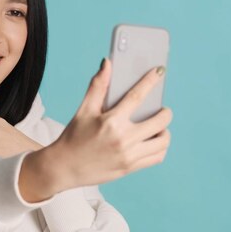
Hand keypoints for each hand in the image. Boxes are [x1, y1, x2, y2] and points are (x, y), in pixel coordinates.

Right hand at [21, 59, 172, 200]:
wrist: (65, 167)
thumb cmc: (74, 137)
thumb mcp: (83, 110)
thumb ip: (97, 86)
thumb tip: (107, 64)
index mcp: (111, 121)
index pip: (137, 96)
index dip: (151, 81)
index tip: (160, 72)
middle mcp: (123, 139)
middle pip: (159, 121)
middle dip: (165, 112)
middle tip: (162, 110)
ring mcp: (128, 155)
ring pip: (162, 142)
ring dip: (165, 131)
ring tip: (159, 128)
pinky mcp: (130, 168)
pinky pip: (157, 157)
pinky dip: (161, 148)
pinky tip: (154, 141)